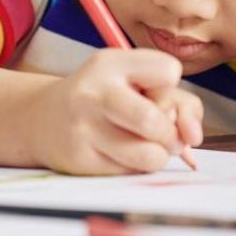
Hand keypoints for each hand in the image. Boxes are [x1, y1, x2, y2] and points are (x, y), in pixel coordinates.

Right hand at [24, 48, 204, 174]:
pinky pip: (130, 171)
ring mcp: (84, 128)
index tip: (153, 92)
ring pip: (149, 156)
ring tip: (144, 147)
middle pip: (156, 121)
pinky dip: (134, 167)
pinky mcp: (80, 159)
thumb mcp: (136, 83)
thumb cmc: (105, 98)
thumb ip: (179, 102)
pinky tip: (117, 154)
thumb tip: (192, 137)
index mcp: (111, 63)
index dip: (171, 88)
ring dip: (157, 156)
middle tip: (162, 135)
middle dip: (170, 135)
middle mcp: (95, 93)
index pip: (169, 72)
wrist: (42, 119)